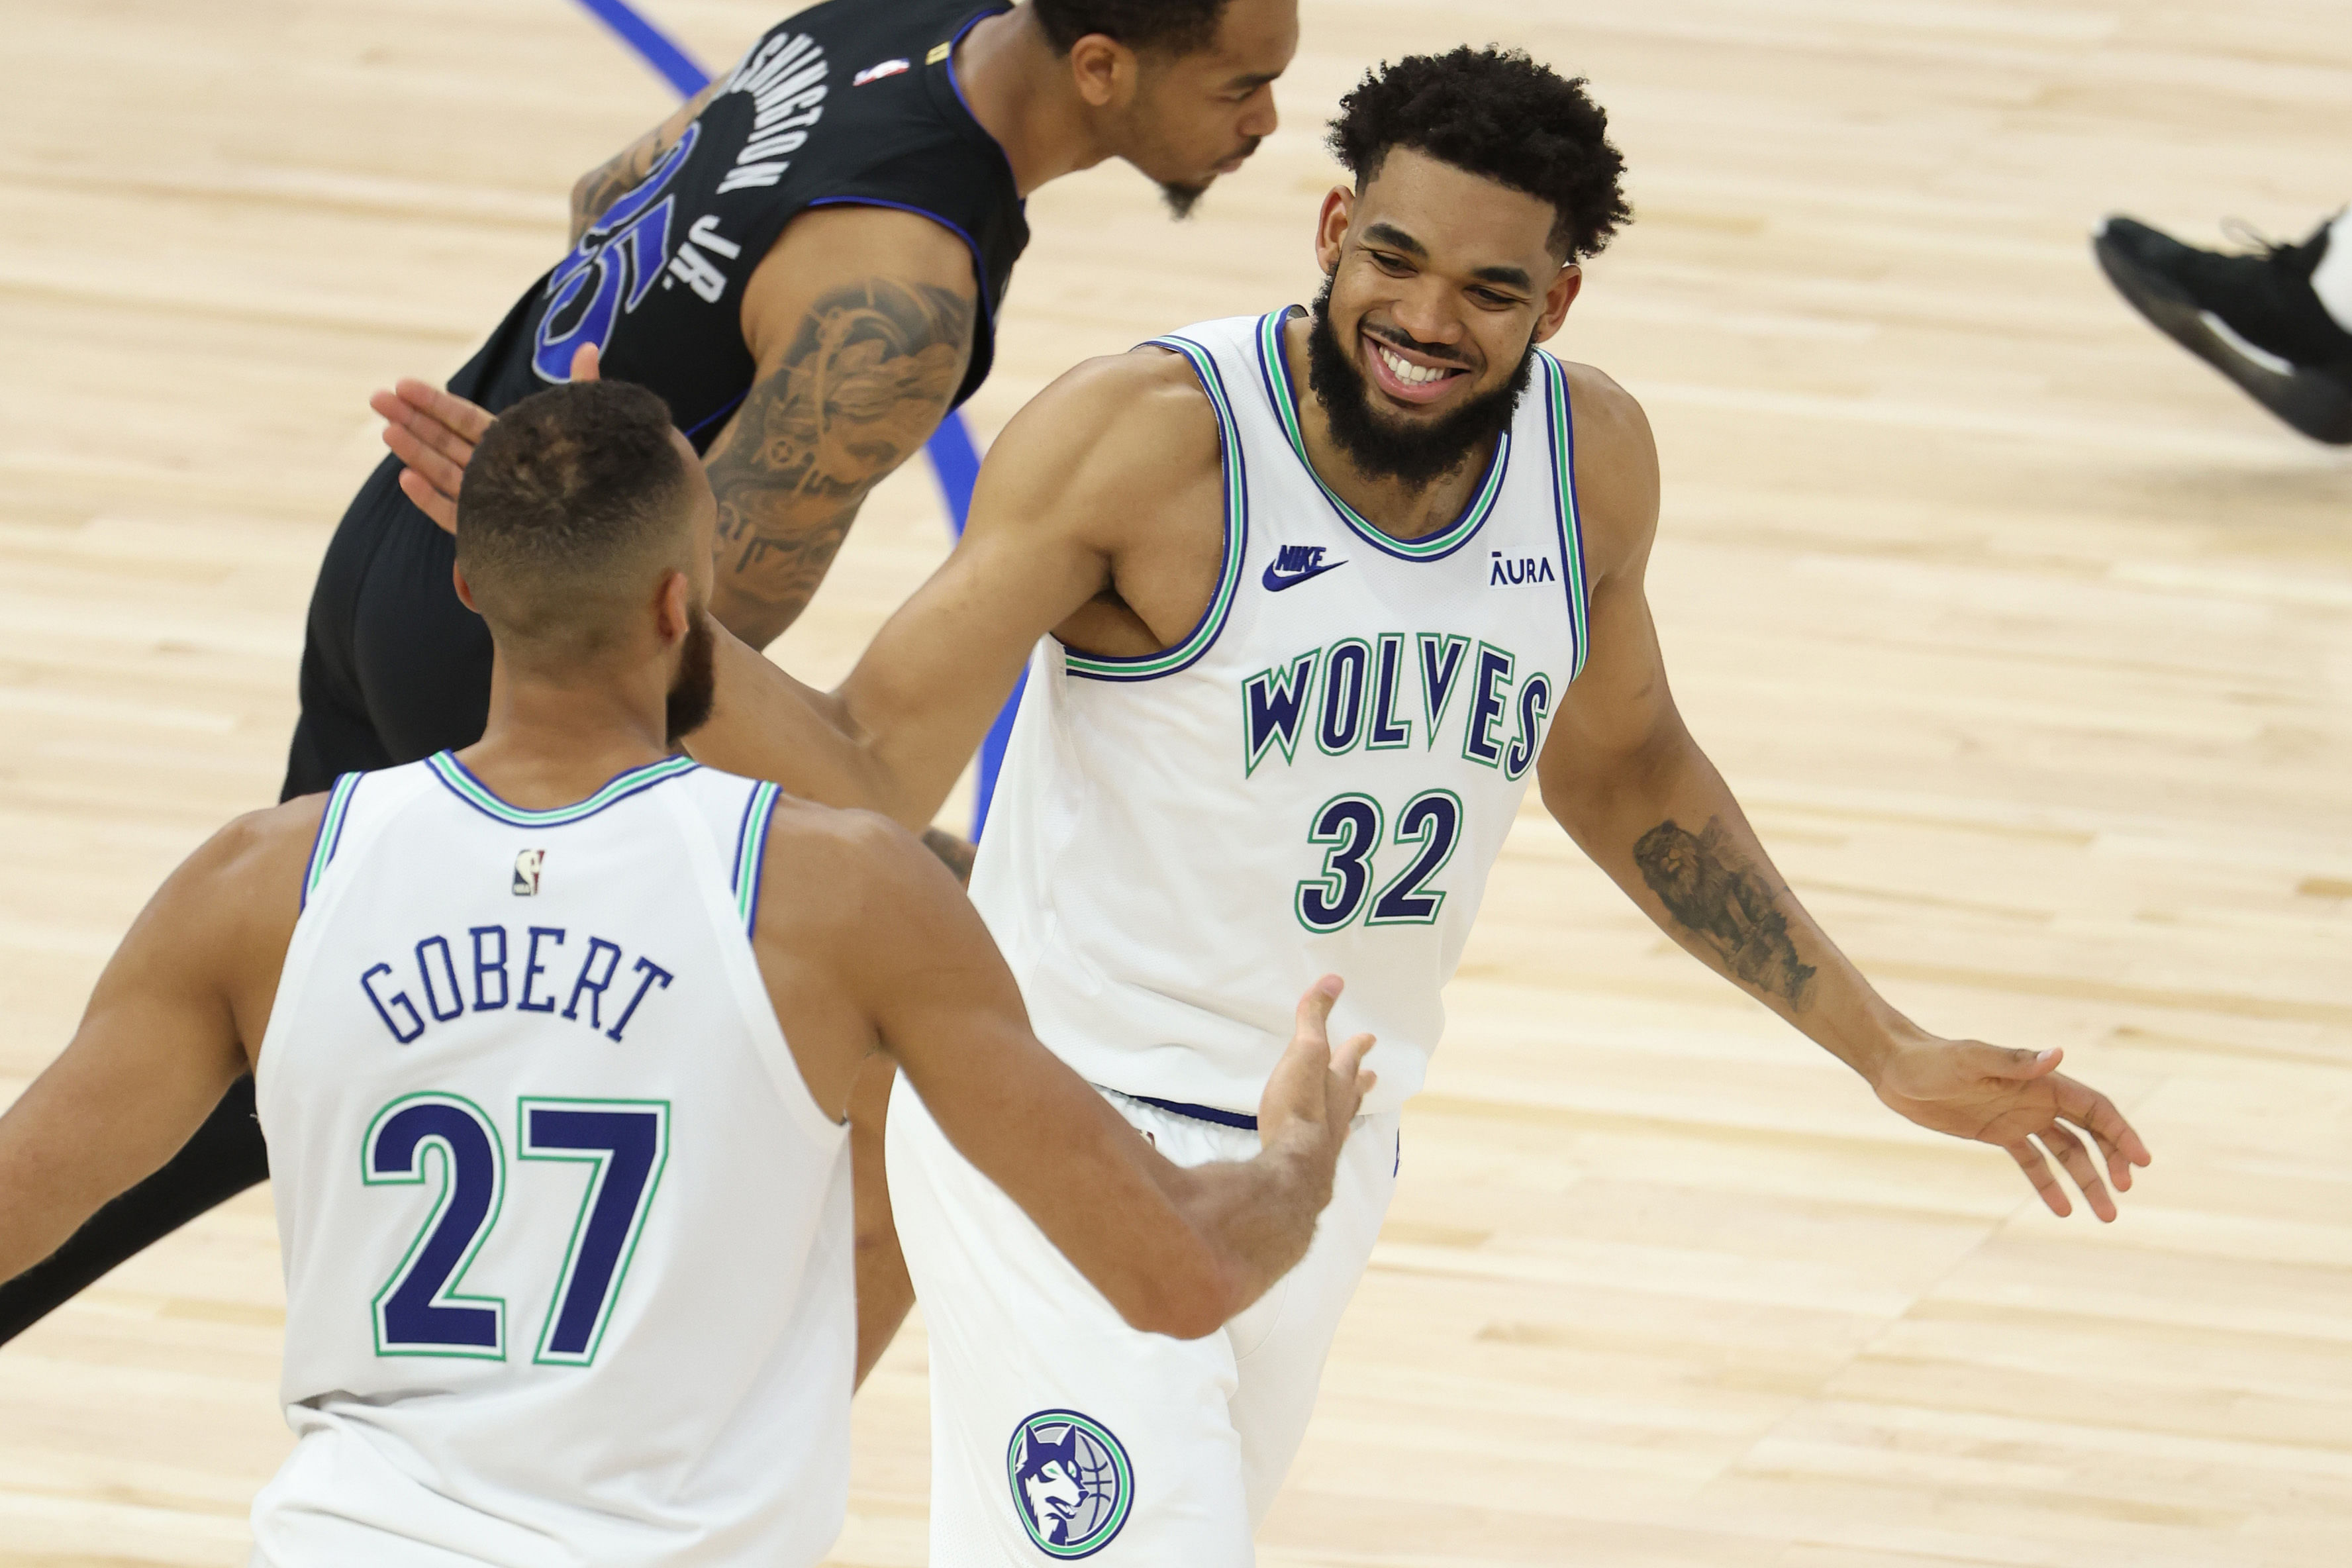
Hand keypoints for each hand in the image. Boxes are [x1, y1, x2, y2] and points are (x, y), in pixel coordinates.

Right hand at [370, 344, 600, 533]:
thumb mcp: (587, 429)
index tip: (403, 385)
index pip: (465, 419)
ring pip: (444, 473)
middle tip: (376, 398)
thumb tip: (588, 345)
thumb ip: (584, 388)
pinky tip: (406, 479)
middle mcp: (495, 472)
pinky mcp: (488, 533)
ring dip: (415, 452)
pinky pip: (454, 515)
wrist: (610, 535)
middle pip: (445, 441)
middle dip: (411, 420)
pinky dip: (430, 499)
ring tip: (387, 431)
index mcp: (513, 445)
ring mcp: (488, 502)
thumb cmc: (600, 477)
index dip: (434, 402)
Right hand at [1257, 976, 1375, 1168]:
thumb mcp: (1305, 1051)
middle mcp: (1338, 1107)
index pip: (1350, 1056)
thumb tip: (1334, 980)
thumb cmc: (1297, 1103)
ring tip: (1352, 1107)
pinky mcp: (1313, 1158)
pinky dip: (1333, 1135)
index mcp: (1335, 1079)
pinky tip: (1334, 1140)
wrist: (1292, 1161)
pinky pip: (1329, 1142)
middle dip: (1360, 1079)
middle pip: (1353, 1089)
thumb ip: (1315, 1017)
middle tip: (1373, 1075)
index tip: (1370, 1037)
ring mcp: (1328, 1135)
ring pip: (1344, 1116)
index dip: (1358, 1045)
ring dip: (1348, 1107)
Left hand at [1872, 1037, 2151, 1220]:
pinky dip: (2049, 1184)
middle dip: (2112, 1161)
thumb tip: (2058, 1055)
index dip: (2122, 1133)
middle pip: (2090, 1133)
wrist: (1895, 1068)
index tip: (2142, 1163)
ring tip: (2104, 1216)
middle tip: (2122, 1194)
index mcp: (2041, 1081)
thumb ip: (2013, 1062)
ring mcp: (2019, 1117)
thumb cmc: (1932, 1059)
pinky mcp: (1997, 1133)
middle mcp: (2037, 1099)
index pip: (2095, 1108)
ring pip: (2066, 1153)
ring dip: (2086, 1180)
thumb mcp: (1970, 1061)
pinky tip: (2063, 1210)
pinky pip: (2033, 1162)